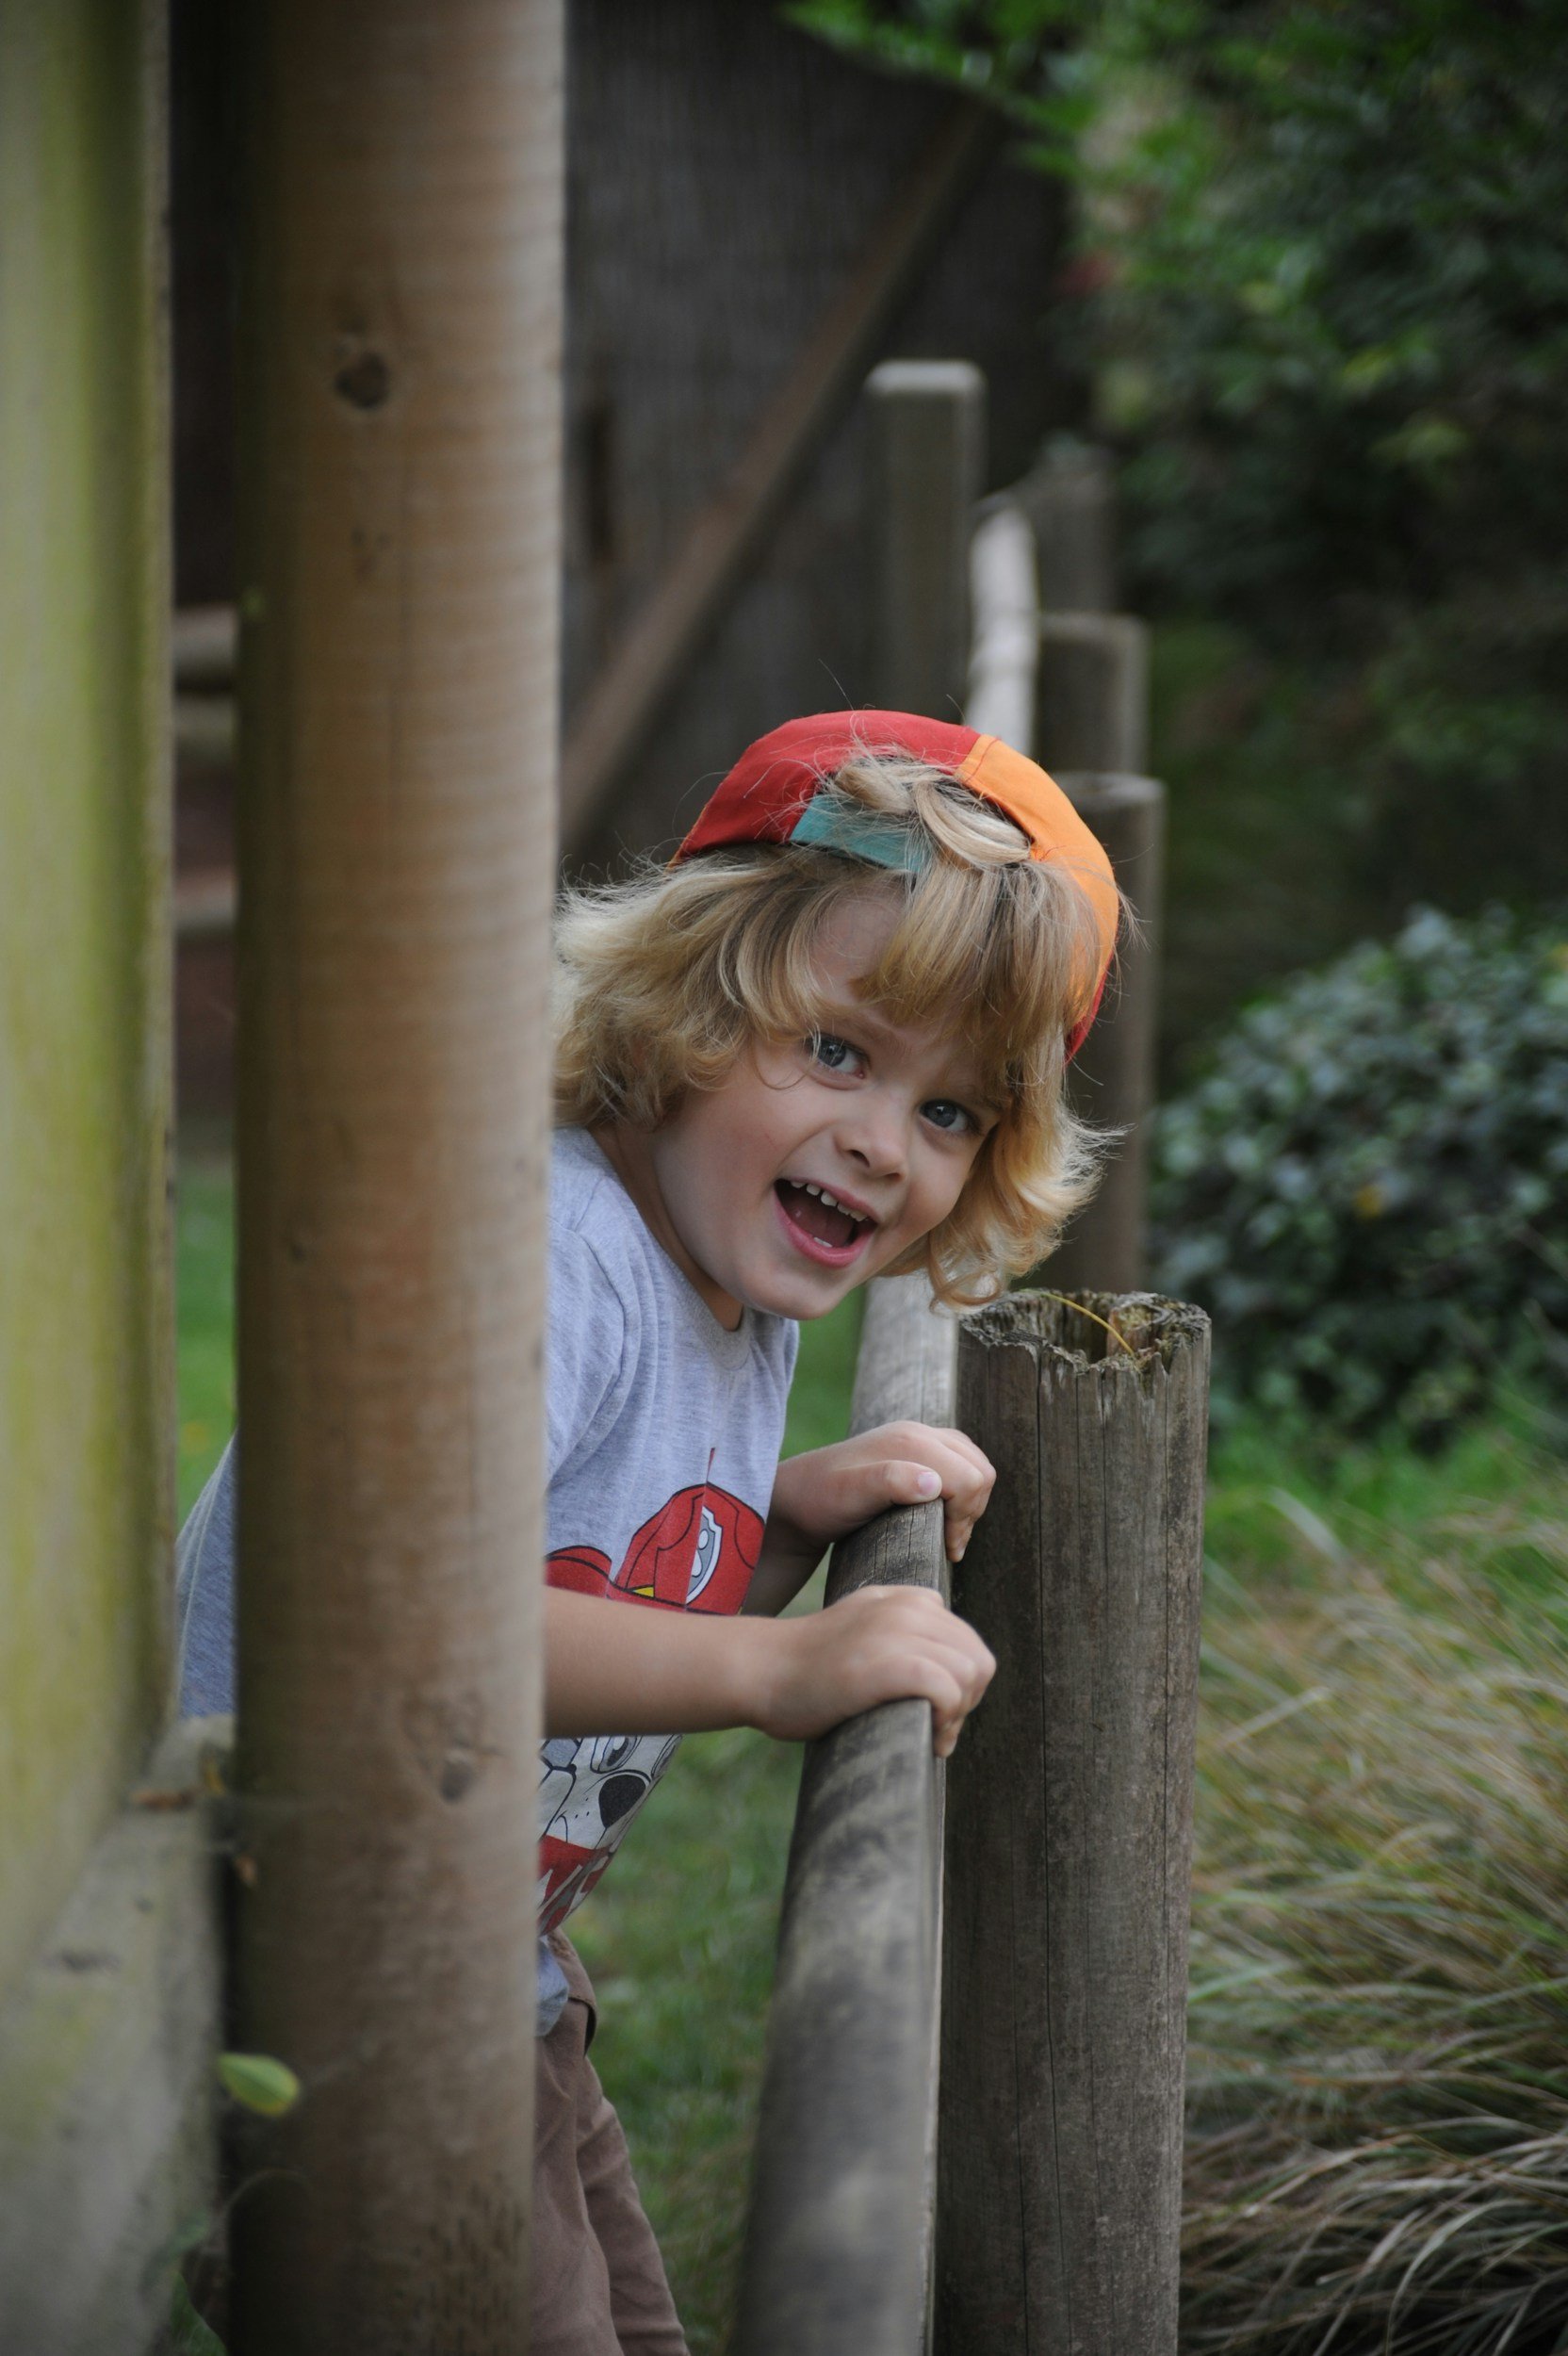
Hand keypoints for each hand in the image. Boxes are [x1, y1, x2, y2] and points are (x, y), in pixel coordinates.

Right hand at [753, 1583, 994, 1757]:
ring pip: (970, 1673)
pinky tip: (930, 1741)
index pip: (966, 1640)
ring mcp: (897, 1632)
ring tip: (935, 1737)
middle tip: (940, 1728)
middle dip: (968, 1700)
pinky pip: (948, 1690)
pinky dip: (947, 1722)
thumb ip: (901, 1630)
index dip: (961, 1681)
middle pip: (978, 1658)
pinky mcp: (887, 1664)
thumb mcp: (862, 1627)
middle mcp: (907, 1608)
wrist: (764, 1671)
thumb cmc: (809, 1668)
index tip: (936, 1710)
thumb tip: (945, 1666)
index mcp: (905, 1598)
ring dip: (959, 1715)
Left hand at [769, 1422, 995, 1569]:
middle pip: (979, 1469)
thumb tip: (933, 1483)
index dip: (966, 1518)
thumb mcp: (848, 1496)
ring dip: (970, 1501)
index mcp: (910, 1442)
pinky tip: (943, 1517)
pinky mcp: (915, 1451)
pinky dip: (963, 1491)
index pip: (971, 1479)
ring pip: (974, 1465)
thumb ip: (889, 1483)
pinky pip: (960, 1464)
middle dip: (972, 1510)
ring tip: (947, 1534)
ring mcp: (917, 1438)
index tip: (948, 1549)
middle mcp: (917, 1432)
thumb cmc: (819, 1502)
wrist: (793, 1498)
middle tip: (950, 1544)